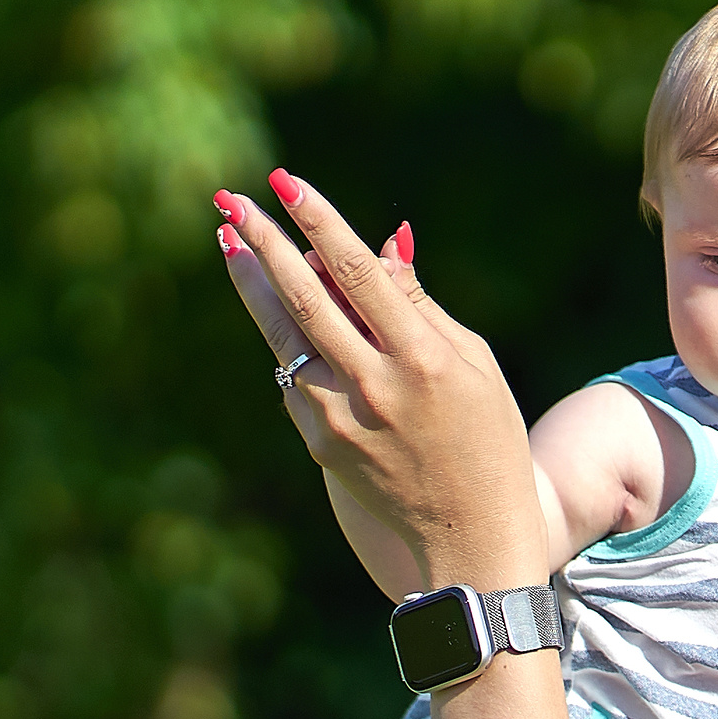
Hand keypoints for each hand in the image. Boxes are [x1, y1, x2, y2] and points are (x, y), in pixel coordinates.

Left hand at [215, 174, 544, 587]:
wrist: (470, 536)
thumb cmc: (488, 440)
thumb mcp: (475, 366)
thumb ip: (420, 307)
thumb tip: (380, 247)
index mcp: (423, 360)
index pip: (357, 274)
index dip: (318, 223)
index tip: (286, 182)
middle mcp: (375, 386)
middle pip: (304, 299)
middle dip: (264, 243)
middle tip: (230, 200)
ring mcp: (340, 418)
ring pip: (283, 336)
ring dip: (252, 284)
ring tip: (228, 240)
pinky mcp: (320, 444)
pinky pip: (296, 377)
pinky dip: (286, 339)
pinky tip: (276, 308)